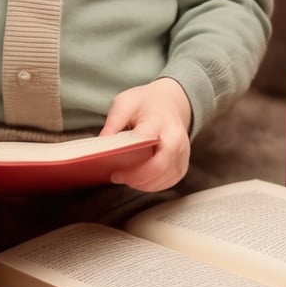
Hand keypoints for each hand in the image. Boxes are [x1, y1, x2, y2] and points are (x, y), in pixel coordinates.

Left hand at [99, 77, 191, 191]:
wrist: (170, 101)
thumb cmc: (145, 103)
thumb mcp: (124, 102)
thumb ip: (113, 121)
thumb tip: (102, 144)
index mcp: (159, 120)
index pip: (145, 141)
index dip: (130, 158)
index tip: (114, 169)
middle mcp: (175, 136)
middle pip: (161, 164)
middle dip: (138, 177)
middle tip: (118, 177)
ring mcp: (182, 151)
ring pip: (166, 176)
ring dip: (145, 183)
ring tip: (127, 179)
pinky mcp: (183, 162)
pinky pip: (171, 180)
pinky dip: (154, 185)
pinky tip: (140, 181)